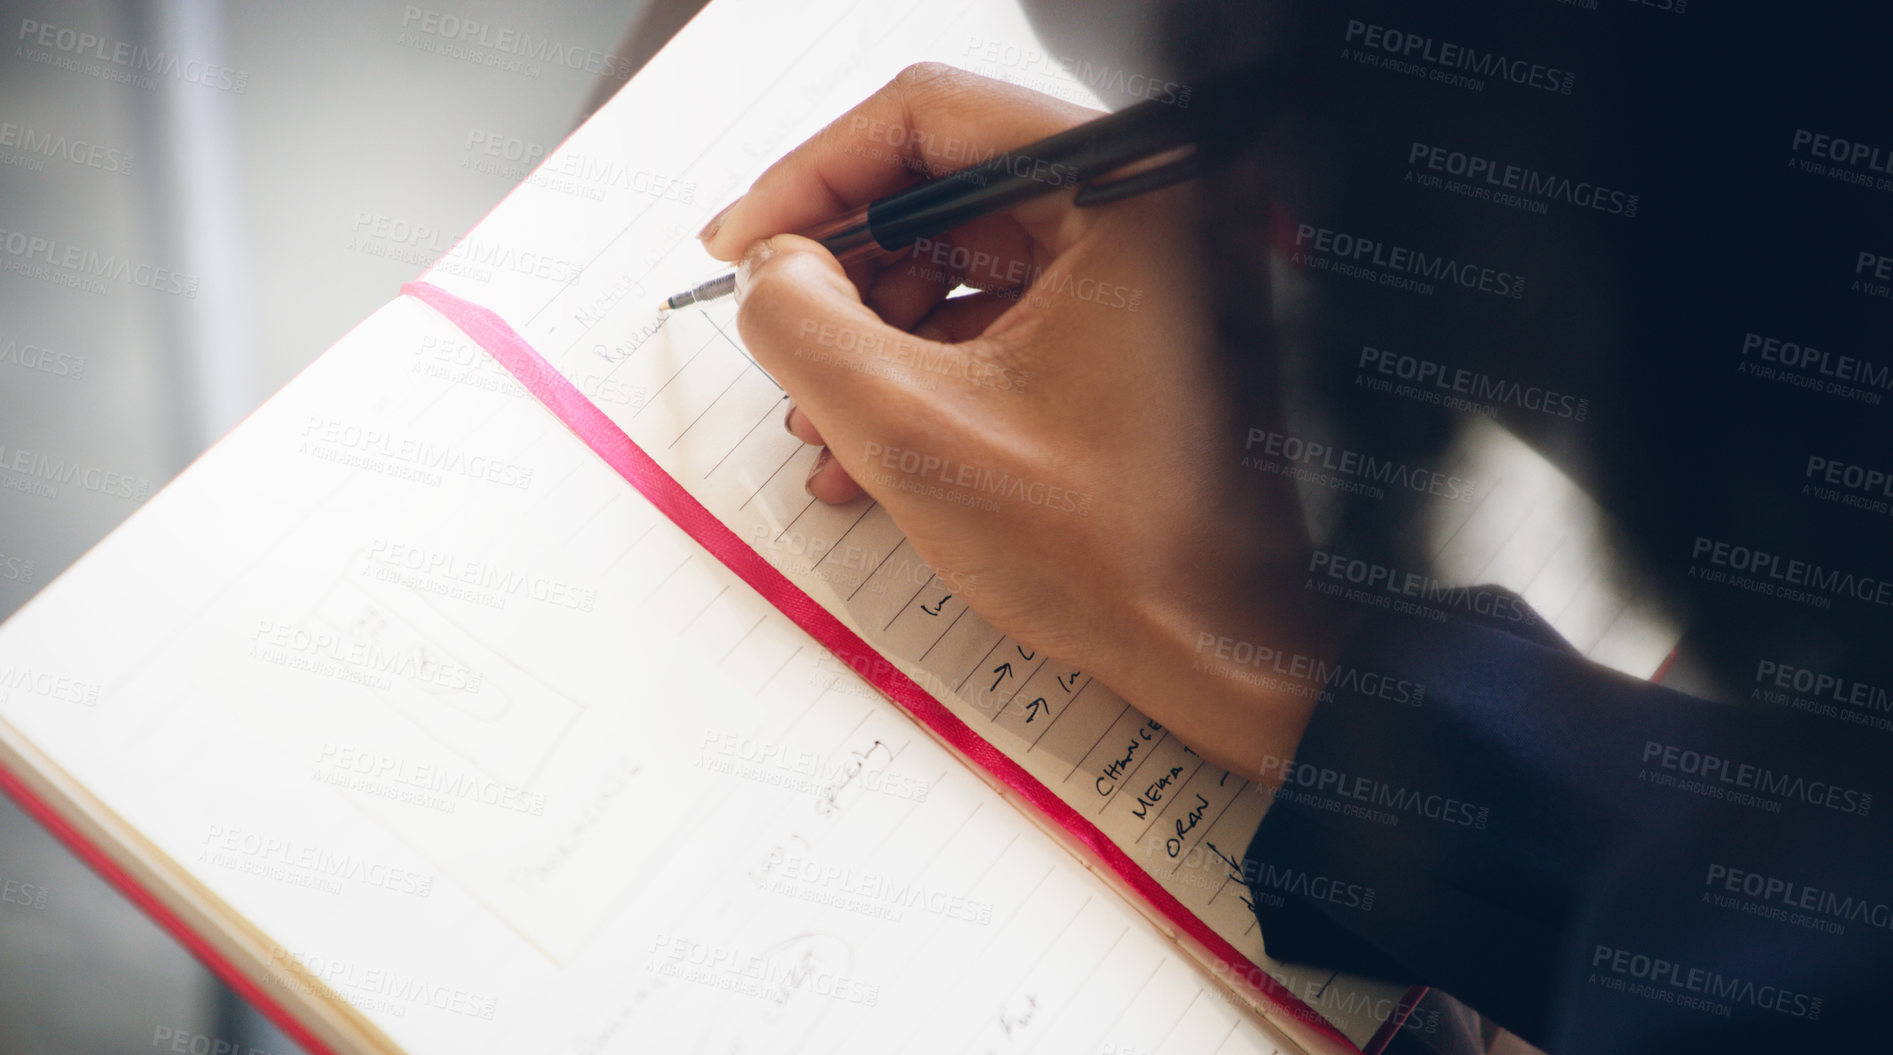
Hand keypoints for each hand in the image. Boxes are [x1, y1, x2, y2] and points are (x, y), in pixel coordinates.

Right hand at [702, 63, 1358, 781]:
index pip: (927, 120)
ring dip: (868, 333)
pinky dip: (921, 370)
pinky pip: (994, 317)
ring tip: (818, 417)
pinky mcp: (1122, 332)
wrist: (1213, 649)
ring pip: (958, 260)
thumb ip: (804, 326)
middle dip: (839, 271)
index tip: (746, 242)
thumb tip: (767, 269)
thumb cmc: (1116, 553)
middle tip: (772, 328)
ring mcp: (1137, 276)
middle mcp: (1141, 215)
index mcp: (1120, 198)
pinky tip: (868, 447)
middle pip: (940, 189)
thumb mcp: (910, 430)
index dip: (811, 177)